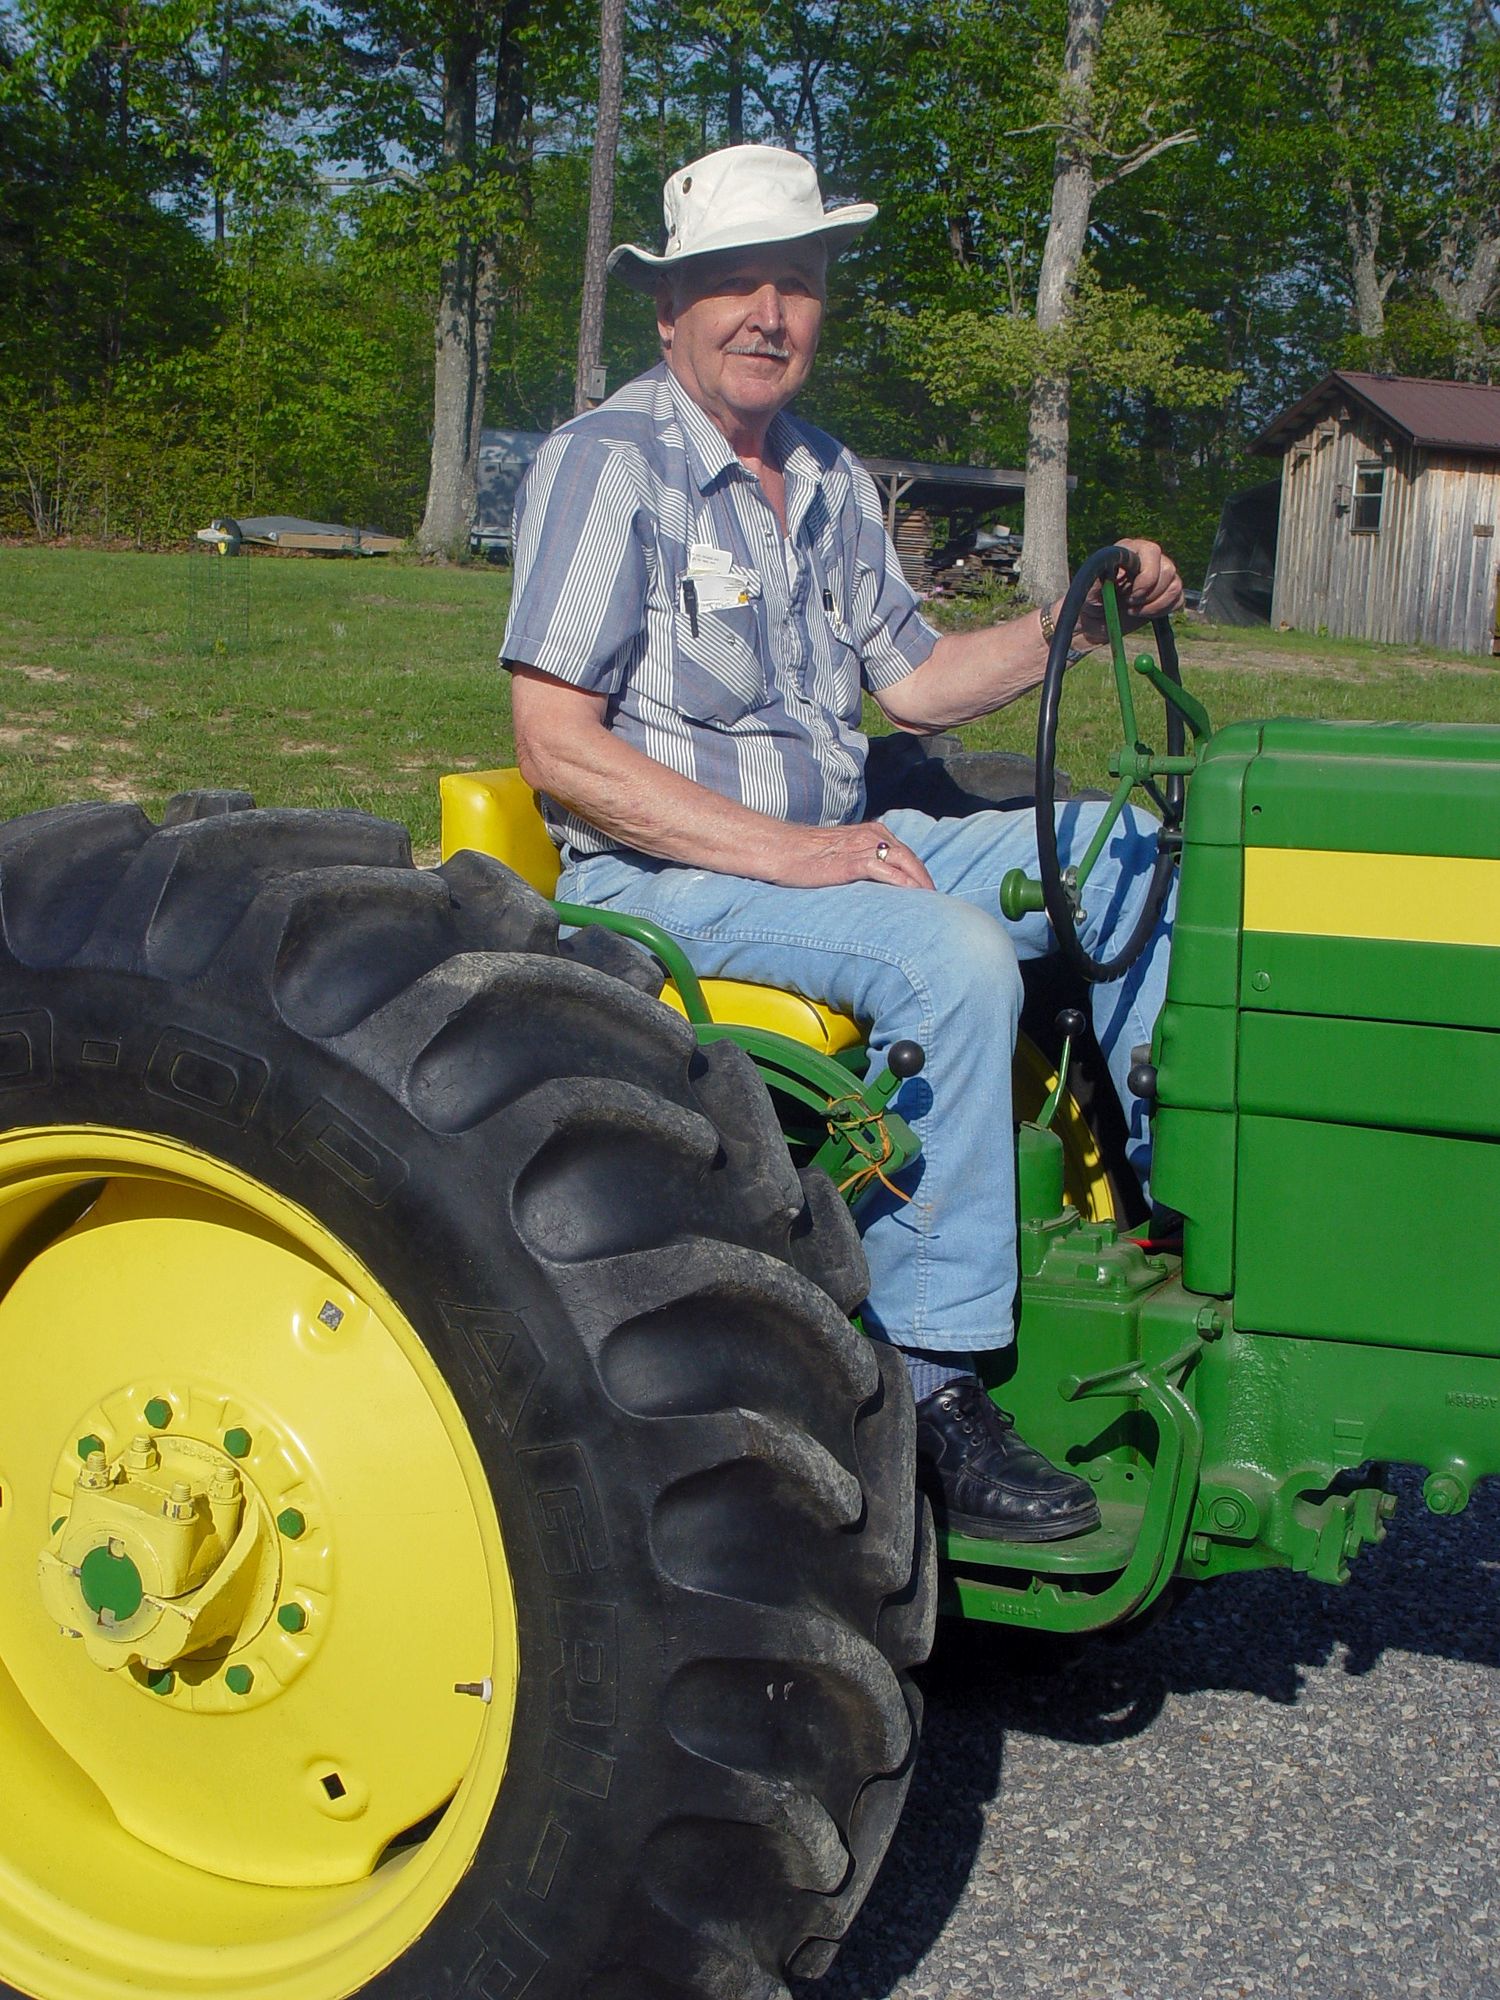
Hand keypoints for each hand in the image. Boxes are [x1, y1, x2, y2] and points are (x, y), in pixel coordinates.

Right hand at [766, 819, 934, 889]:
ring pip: (902, 862)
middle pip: (910, 857)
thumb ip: (861, 860)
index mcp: (872, 832)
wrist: (783, 850)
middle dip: (924, 879)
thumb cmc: (807, 855)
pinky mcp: (851, 861)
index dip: (918, 872)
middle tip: (936, 901)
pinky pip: (883, 870)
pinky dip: (900, 882)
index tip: (927, 891)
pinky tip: (910, 894)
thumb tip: (875, 880)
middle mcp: (872, 835)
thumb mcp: (841, 853)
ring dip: (918, 882)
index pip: (905, 853)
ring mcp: (862, 847)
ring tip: (929, 902)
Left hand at [1072, 539, 1183, 647]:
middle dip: (1150, 594)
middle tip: (1129, 604)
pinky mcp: (1166, 595)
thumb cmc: (1089, 600)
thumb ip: (1101, 575)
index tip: (1131, 597)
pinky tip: (1144, 614)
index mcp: (1131, 550)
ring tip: (1134, 610)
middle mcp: (1149, 559)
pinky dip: (1163, 611)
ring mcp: (1161, 576)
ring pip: (1176, 586)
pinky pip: (1178, 600)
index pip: (1152, 551)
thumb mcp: (1089, 586)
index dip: (1146, 576)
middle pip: (1169, 569)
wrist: (1093, 621)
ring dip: (1156, 604)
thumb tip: (1113, 569)